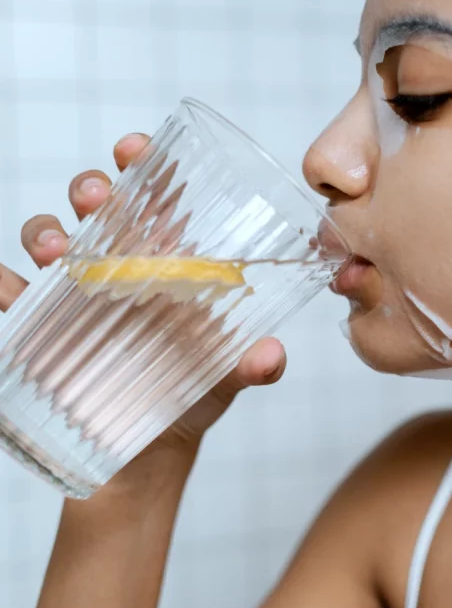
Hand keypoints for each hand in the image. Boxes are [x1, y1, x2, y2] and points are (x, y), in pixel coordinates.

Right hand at [0, 133, 286, 489]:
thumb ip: (251, 367)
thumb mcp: (225, 381)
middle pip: (95, 204)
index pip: (151, 195)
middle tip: (98, 197)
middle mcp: (116, 266)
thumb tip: (270, 356)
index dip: (140, 163)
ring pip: (47, 237)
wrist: (146, 458)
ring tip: (55, 252)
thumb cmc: (191, 398)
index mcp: (165, 260)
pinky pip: (8, 294)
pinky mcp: (40, 328)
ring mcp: (73, 294)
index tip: (134, 149)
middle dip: (92, 187)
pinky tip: (5, 287)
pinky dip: (2, 283)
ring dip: (45, 231)